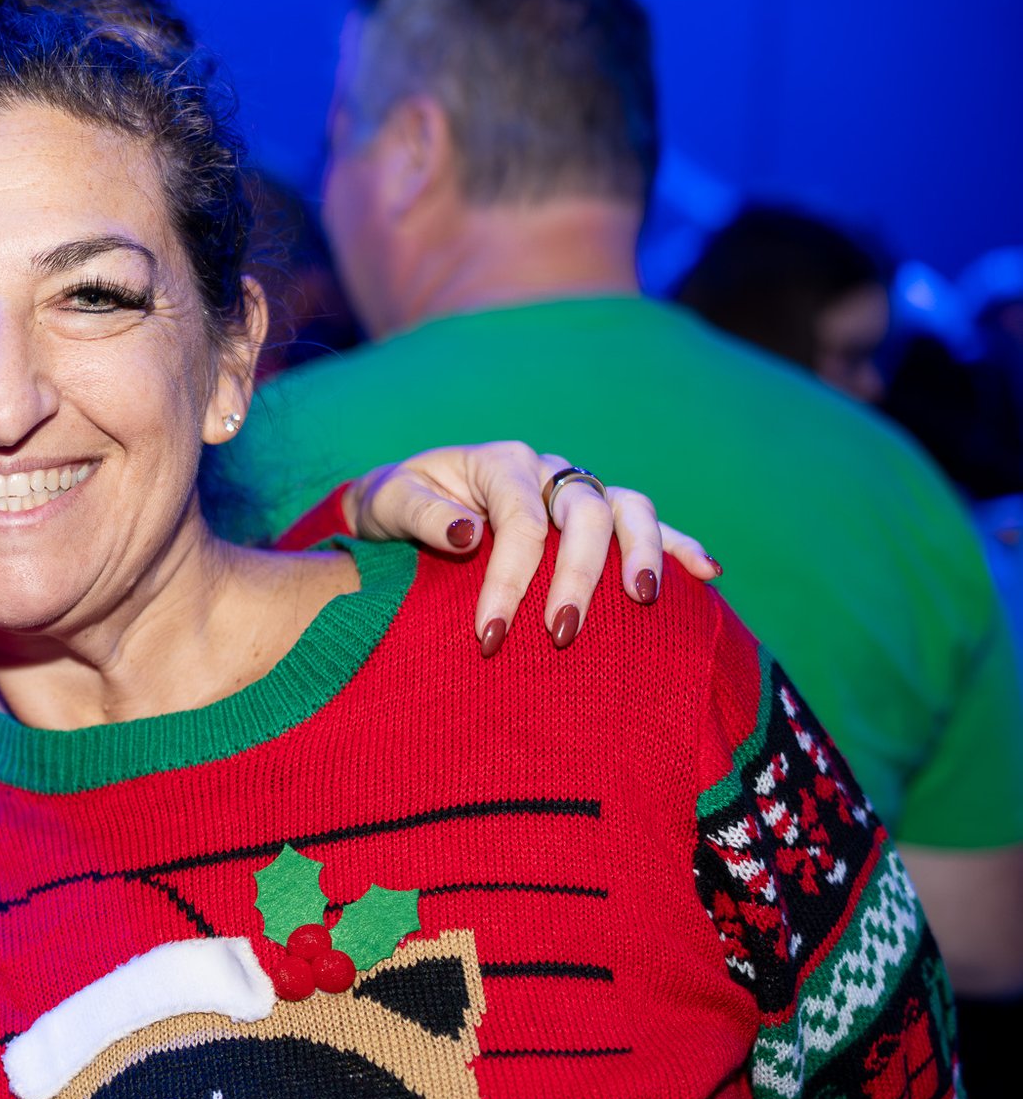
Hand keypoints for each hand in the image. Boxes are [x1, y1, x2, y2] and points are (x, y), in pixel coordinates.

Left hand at [346, 442, 717, 653]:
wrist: (401, 499)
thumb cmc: (395, 503)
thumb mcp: (389, 501)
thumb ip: (422, 514)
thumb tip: (468, 534)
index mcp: (499, 463)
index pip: (520, 522)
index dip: (510, 580)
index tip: (491, 635)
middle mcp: (546, 470)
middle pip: (584, 515)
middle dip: (577, 577)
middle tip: (560, 634)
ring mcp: (575, 488)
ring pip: (628, 509)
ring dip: (644, 553)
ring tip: (644, 599)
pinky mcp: (593, 512)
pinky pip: (645, 523)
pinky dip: (679, 545)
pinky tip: (708, 573)